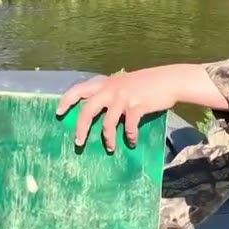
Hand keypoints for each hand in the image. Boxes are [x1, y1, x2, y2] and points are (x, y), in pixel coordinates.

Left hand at [55, 64, 228, 151]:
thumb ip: (111, 92)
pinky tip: (132, 142)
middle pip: (87, 110)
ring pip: (107, 123)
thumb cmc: (148, 83)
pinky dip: (129, 137)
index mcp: (106, 83)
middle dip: (80, 128)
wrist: (170, 80)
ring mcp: (123, 98)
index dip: (66, 100)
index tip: (58, 112)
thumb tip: (99, 110)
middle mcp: (111, 89)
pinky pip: (128, 127)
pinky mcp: (136, 107)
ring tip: (110, 149)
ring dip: (107, 138)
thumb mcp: (125, 82)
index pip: (79, 89)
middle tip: (78, 142)